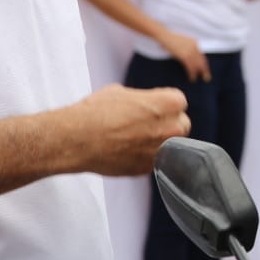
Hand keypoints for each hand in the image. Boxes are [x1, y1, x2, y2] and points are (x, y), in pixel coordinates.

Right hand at [64, 83, 190, 175]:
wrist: (78, 139)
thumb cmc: (97, 111)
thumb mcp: (122, 91)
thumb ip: (144, 98)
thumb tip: (147, 103)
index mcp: (170, 103)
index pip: (179, 102)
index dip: (164, 104)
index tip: (153, 107)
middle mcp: (173, 128)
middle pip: (181, 125)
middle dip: (168, 123)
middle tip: (147, 123)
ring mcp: (162, 150)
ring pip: (171, 146)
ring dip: (159, 141)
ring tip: (135, 138)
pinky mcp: (149, 168)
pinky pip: (155, 160)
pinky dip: (146, 156)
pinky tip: (128, 150)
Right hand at [158, 30, 210, 81]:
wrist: (164, 36)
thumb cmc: (170, 39)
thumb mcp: (181, 43)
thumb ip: (187, 48)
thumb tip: (188, 59)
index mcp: (195, 42)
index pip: (202, 56)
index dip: (204, 64)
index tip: (205, 71)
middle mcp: (195, 47)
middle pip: (202, 61)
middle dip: (205, 70)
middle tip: (207, 78)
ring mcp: (190, 51)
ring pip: (197, 65)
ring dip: (198, 74)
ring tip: (197, 79)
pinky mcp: (185, 56)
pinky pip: (191, 67)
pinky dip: (192, 74)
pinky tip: (192, 78)